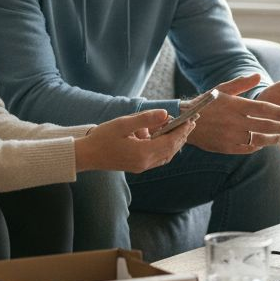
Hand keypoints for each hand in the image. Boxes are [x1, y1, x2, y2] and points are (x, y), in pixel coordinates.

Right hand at [74, 109, 194, 172]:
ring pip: (166, 155)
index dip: (182, 131)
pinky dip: (166, 148)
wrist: (87, 155)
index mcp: (143, 153)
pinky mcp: (138, 166)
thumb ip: (145, 119)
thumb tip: (165, 113)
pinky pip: (159, 158)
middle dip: (182, 136)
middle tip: (192, 122)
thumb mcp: (123, 123)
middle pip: (171, 150)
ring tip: (181, 129)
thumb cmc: (103, 137)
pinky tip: (165, 138)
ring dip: (175, 142)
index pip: (170, 142)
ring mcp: (142, 166)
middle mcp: (145, 163)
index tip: (191, 120)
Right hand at [186, 74, 279, 154]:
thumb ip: (241, 83)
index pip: (263, 109)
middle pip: (264, 126)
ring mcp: (230, 136)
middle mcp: (234, 121)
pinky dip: (256, 147)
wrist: (185, 121)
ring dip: (271, 139)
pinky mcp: (226, 147)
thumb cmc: (206, 103)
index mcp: (235, 105)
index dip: (279, 112)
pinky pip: (246, 149)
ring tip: (279, 137)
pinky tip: (262, 144)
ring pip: (257, 140)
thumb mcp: (222, 89)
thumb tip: (258, 75)